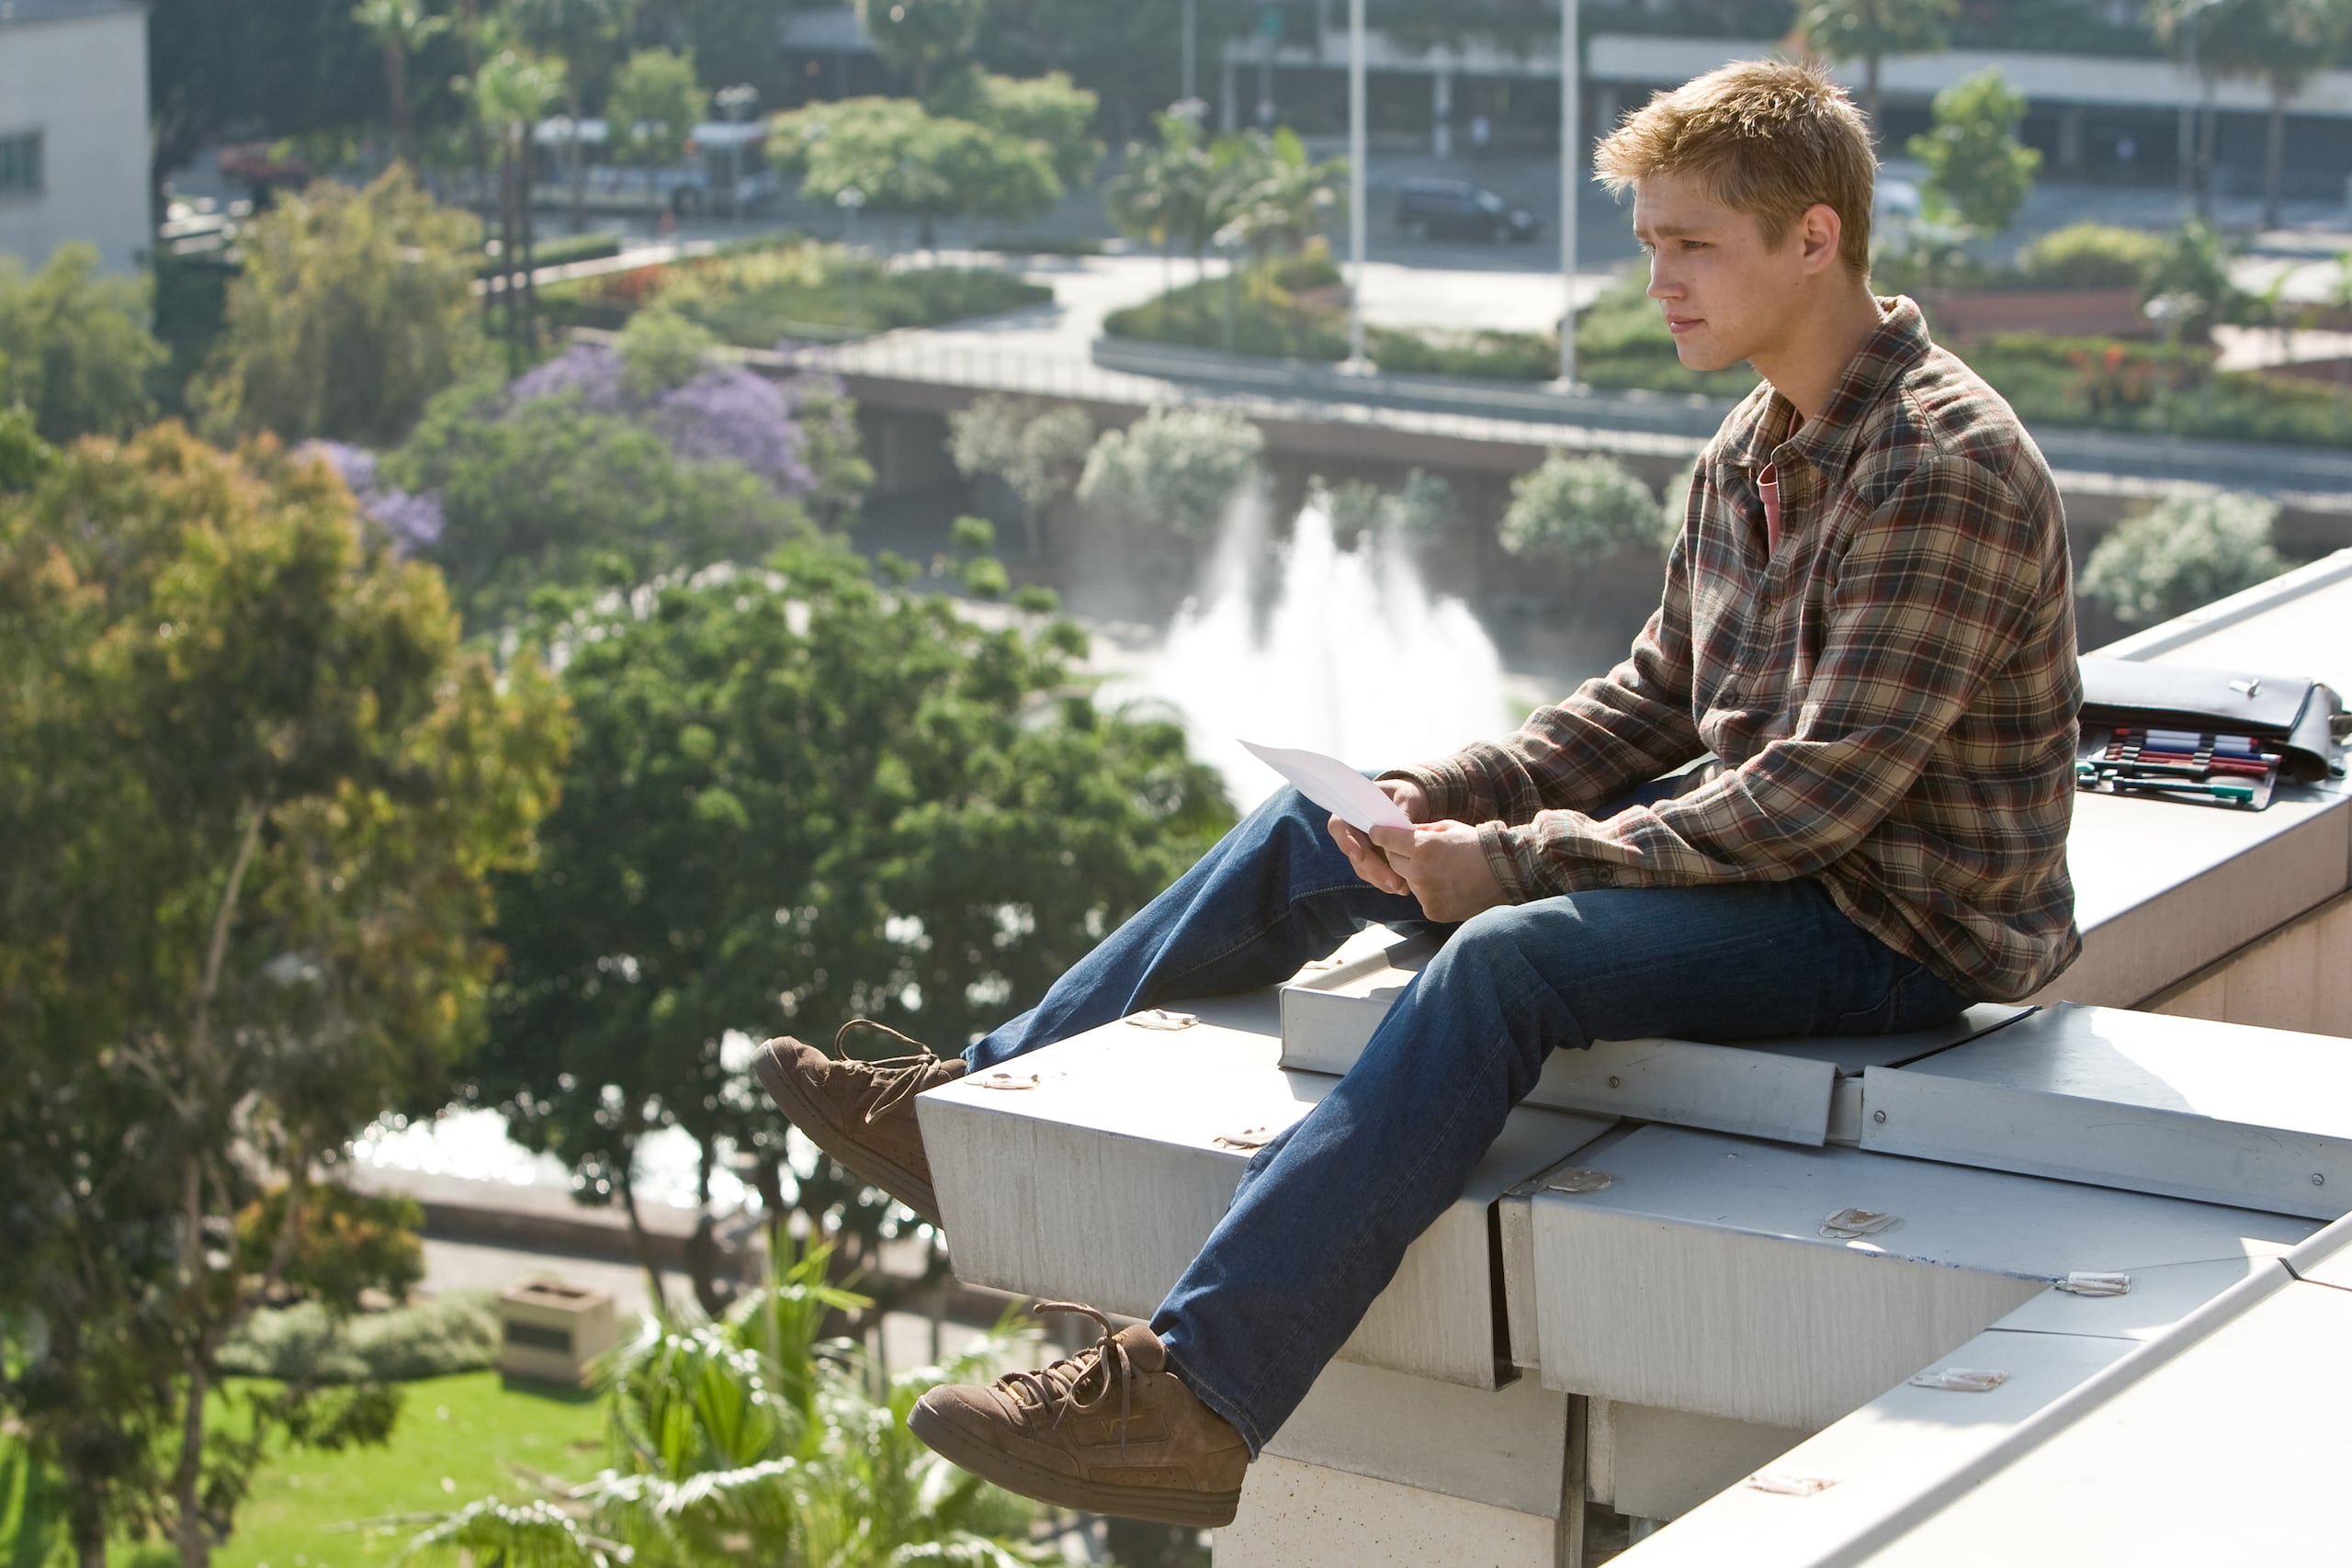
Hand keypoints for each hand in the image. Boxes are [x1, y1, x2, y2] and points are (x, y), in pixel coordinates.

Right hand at [1328, 778, 1428, 896]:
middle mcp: (1353, 831)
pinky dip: (1386, 882)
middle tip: (1393, 882)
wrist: (1415, 804)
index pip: (1339, 826)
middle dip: (1372, 869)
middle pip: (1353, 854)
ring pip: (1363, 868)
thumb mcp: (1406, 796)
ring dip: (1380, 880)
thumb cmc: (1405, 794)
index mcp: (1352, 809)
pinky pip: (1375, 874)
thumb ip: (1402, 810)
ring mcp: (1362, 847)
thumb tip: (1404, 828)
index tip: (1358, 855)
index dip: (1346, 842)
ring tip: (1402, 888)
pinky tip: (1403, 887)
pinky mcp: (1374, 859)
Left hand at [1368, 819, 1508, 921]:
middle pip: (1393, 862)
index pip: (1386, 840)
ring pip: (1407, 881)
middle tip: (1412, 851)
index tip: (1377, 832)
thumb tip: (1402, 832)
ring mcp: (1425, 895)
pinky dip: (1428, 891)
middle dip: (1398, 854)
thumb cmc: (1478, 845)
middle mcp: (1419, 872)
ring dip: (1415, 874)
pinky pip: (1421, 898)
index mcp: (1422, 847)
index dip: (1380, 834)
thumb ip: (1421, 831)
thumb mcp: (1448, 827)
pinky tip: (1447, 884)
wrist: (1505, 873)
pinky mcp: (1433, 911)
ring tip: (1439, 869)